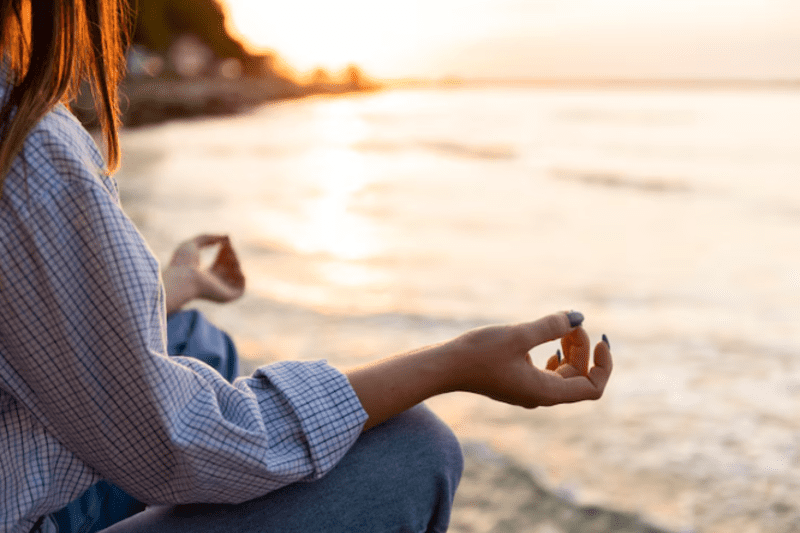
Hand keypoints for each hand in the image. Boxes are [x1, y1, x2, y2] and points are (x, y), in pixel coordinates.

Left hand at [162, 235, 244, 313]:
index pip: (221, 262)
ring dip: (236, 263)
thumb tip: (226, 238)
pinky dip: (241, 277)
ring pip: (237, 276)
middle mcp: (214, 284)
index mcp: (204, 275)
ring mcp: (220, 292)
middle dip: (231, 254)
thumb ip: (208, 237)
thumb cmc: (182, 263)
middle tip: (227, 246)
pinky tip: (234, 267)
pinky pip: (241, 290)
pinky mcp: (226, 297)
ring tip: (228, 256)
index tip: (226, 240)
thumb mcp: (193, 244)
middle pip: (230, 268)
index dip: (225, 250)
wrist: (182, 279)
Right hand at [346, 312, 611, 429]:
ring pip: (565, 375)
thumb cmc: (478, 353)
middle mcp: (540, 397)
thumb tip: (578, 316)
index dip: (604, 365)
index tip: (600, 339)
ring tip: (562, 327)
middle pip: (580, 378)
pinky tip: (548, 342)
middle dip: (584, 349)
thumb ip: (550, 326)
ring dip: (571, 351)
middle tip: (573, 323)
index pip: (593, 388)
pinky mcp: (518, 383)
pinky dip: (556, 357)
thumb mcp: (518, 335)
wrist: (444, 367)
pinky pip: (549, 374)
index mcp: (545, 392)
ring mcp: (529, 392)